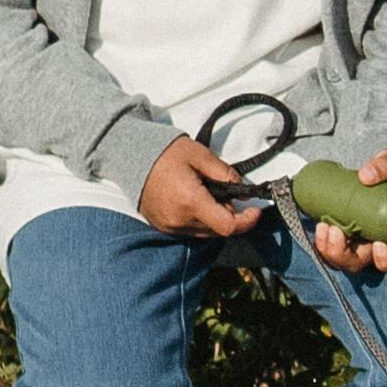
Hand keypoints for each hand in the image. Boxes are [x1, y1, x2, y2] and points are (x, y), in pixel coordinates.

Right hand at [138, 135, 270, 240]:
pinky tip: (196, 201)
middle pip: (218, 231)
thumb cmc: (166, 153)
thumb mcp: (201, 155)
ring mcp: (169, 227)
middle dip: (230, 216)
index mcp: (191, 201)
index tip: (255, 211)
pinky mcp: (162, 227)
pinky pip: (189, 231)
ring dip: (215, 219)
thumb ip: (225, 173)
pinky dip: (199, 220)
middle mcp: (180, 220)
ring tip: (209, 195)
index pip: (228, 226)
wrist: (131, 157)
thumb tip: (243, 190)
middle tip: (227, 193)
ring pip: (205, 233)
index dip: (247, 222)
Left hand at [302, 148, 386, 277]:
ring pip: (343, 260)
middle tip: (336, 232)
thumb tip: (365, 175)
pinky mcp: (344, 236)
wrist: (377, 168)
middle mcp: (380, 244)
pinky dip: (323, 243)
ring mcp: (359, 242)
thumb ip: (385, 165)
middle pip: (363, 263)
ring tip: (323, 227)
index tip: (378, 244)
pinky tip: (319, 226)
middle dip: (345, 255)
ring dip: (330, 250)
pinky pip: (331, 248)